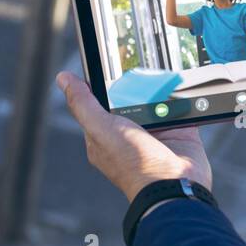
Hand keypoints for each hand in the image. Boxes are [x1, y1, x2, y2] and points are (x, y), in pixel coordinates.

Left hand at [57, 71, 211, 200]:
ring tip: (162, 70)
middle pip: (128, 100)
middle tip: (139, 63)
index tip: (107, 61)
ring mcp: (155, 134)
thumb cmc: (134, 162)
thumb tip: (63, 78)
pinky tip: (182, 84)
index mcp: (104, 137)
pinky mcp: (179, 132)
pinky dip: (182, 98)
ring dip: (160, 89)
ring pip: (155, 102)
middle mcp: (129, 136)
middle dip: (134, 84)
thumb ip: (83, 104)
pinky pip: (180, 109)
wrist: (175, 184)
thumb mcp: (101, 129)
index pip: (97, 104)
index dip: (100, 84)